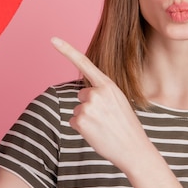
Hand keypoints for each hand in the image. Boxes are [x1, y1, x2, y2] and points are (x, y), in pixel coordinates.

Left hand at [51, 37, 156, 172]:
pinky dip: (82, 129)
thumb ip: (102, 93)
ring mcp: (87, 107)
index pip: (84, 63)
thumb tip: (85, 96)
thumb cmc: (126, 126)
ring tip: (104, 127)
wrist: (134, 149)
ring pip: (78, 110)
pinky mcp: (80, 121)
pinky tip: (97, 134)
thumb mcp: (119, 101)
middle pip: (81, 95)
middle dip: (89, 106)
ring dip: (86, 119)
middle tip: (107, 118)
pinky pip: (73, 122)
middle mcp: (96, 93)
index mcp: (108, 85)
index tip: (53, 39)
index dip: (67, 50)